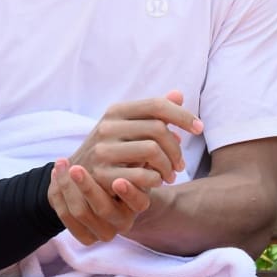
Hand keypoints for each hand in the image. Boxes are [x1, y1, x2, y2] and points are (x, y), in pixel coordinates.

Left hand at [47, 158, 150, 244]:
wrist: (101, 188)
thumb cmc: (122, 167)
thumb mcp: (134, 161)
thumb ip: (140, 154)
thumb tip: (158, 138)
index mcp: (138, 204)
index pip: (138, 203)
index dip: (129, 193)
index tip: (118, 180)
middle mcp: (123, 221)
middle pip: (104, 209)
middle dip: (88, 187)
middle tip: (76, 168)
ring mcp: (103, 231)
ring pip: (81, 212)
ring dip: (67, 187)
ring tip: (62, 162)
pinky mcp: (85, 235)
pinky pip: (65, 216)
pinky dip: (57, 194)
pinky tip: (55, 173)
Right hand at [67, 90, 203, 192]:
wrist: (77, 178)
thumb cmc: (112, 150)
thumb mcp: (128, 127)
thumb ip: (153, 113)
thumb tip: (178, 94)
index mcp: (116, 111)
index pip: (157, 105)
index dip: (183, 115)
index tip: (199, 128)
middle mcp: (107, 126)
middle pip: (159, 129)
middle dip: (176, 149)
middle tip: (181, 164)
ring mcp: (102, 150)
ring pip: (153, 151)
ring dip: (168, 166)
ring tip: (170, 175)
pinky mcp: (102, 175)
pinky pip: (142, 175)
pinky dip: (156, 180)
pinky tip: (156, 182)